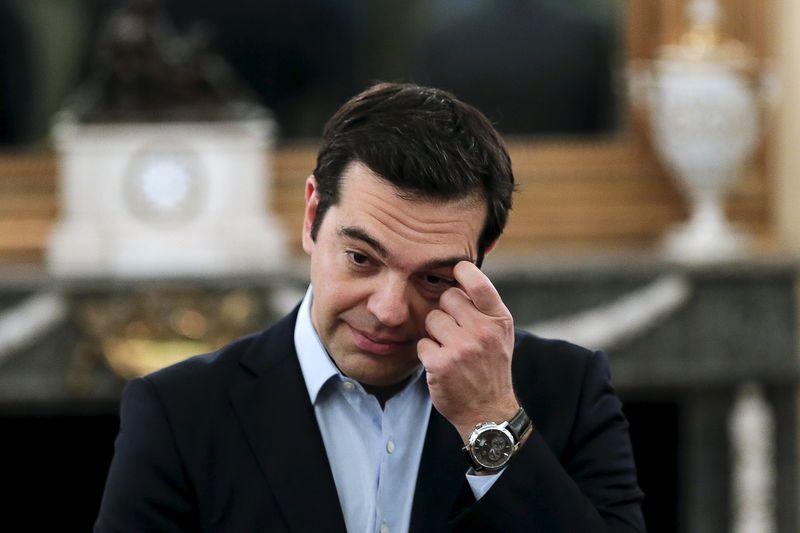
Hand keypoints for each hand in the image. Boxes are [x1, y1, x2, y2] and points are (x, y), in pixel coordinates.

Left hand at [418, 261, 518, 442]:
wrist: (488, 412)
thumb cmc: (490, 368)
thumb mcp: (500, 335)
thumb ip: (484, 308)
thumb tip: (459, 274)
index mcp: (499, 321)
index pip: (478, 283)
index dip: (462, 271)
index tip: (455, 269)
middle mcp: (483, 331)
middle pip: (447, 297)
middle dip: (445, 310)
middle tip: (454, 330)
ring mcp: (462, 348)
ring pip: (431, 319)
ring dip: (435, 333)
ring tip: (449, 349)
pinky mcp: (441, 364)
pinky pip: (422, 343)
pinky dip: (428, 353)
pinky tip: (441, 365)